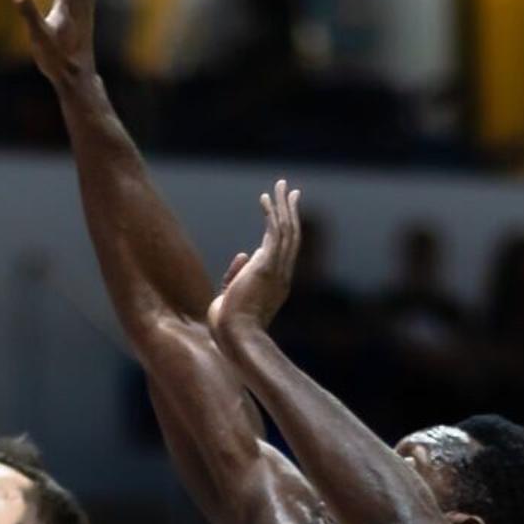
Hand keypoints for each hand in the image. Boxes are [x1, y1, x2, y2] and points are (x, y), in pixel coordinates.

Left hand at [209, 179, 303, 342]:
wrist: (237, 339)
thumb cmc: (230, 327)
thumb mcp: (233, 297)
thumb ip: (237, 276)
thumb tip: (244, 253)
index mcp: (277, 284)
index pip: (286, 251)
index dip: (286, 229)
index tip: (283, 213)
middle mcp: (282, 275)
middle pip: (292, 236)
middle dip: (291, 211)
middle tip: (290, 191)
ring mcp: (277, 270)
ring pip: (286, 230)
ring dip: (284, 205)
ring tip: (281, 185)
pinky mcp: (266, 266)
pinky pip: (274, 233)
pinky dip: (270, 213)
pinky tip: (264, 199)